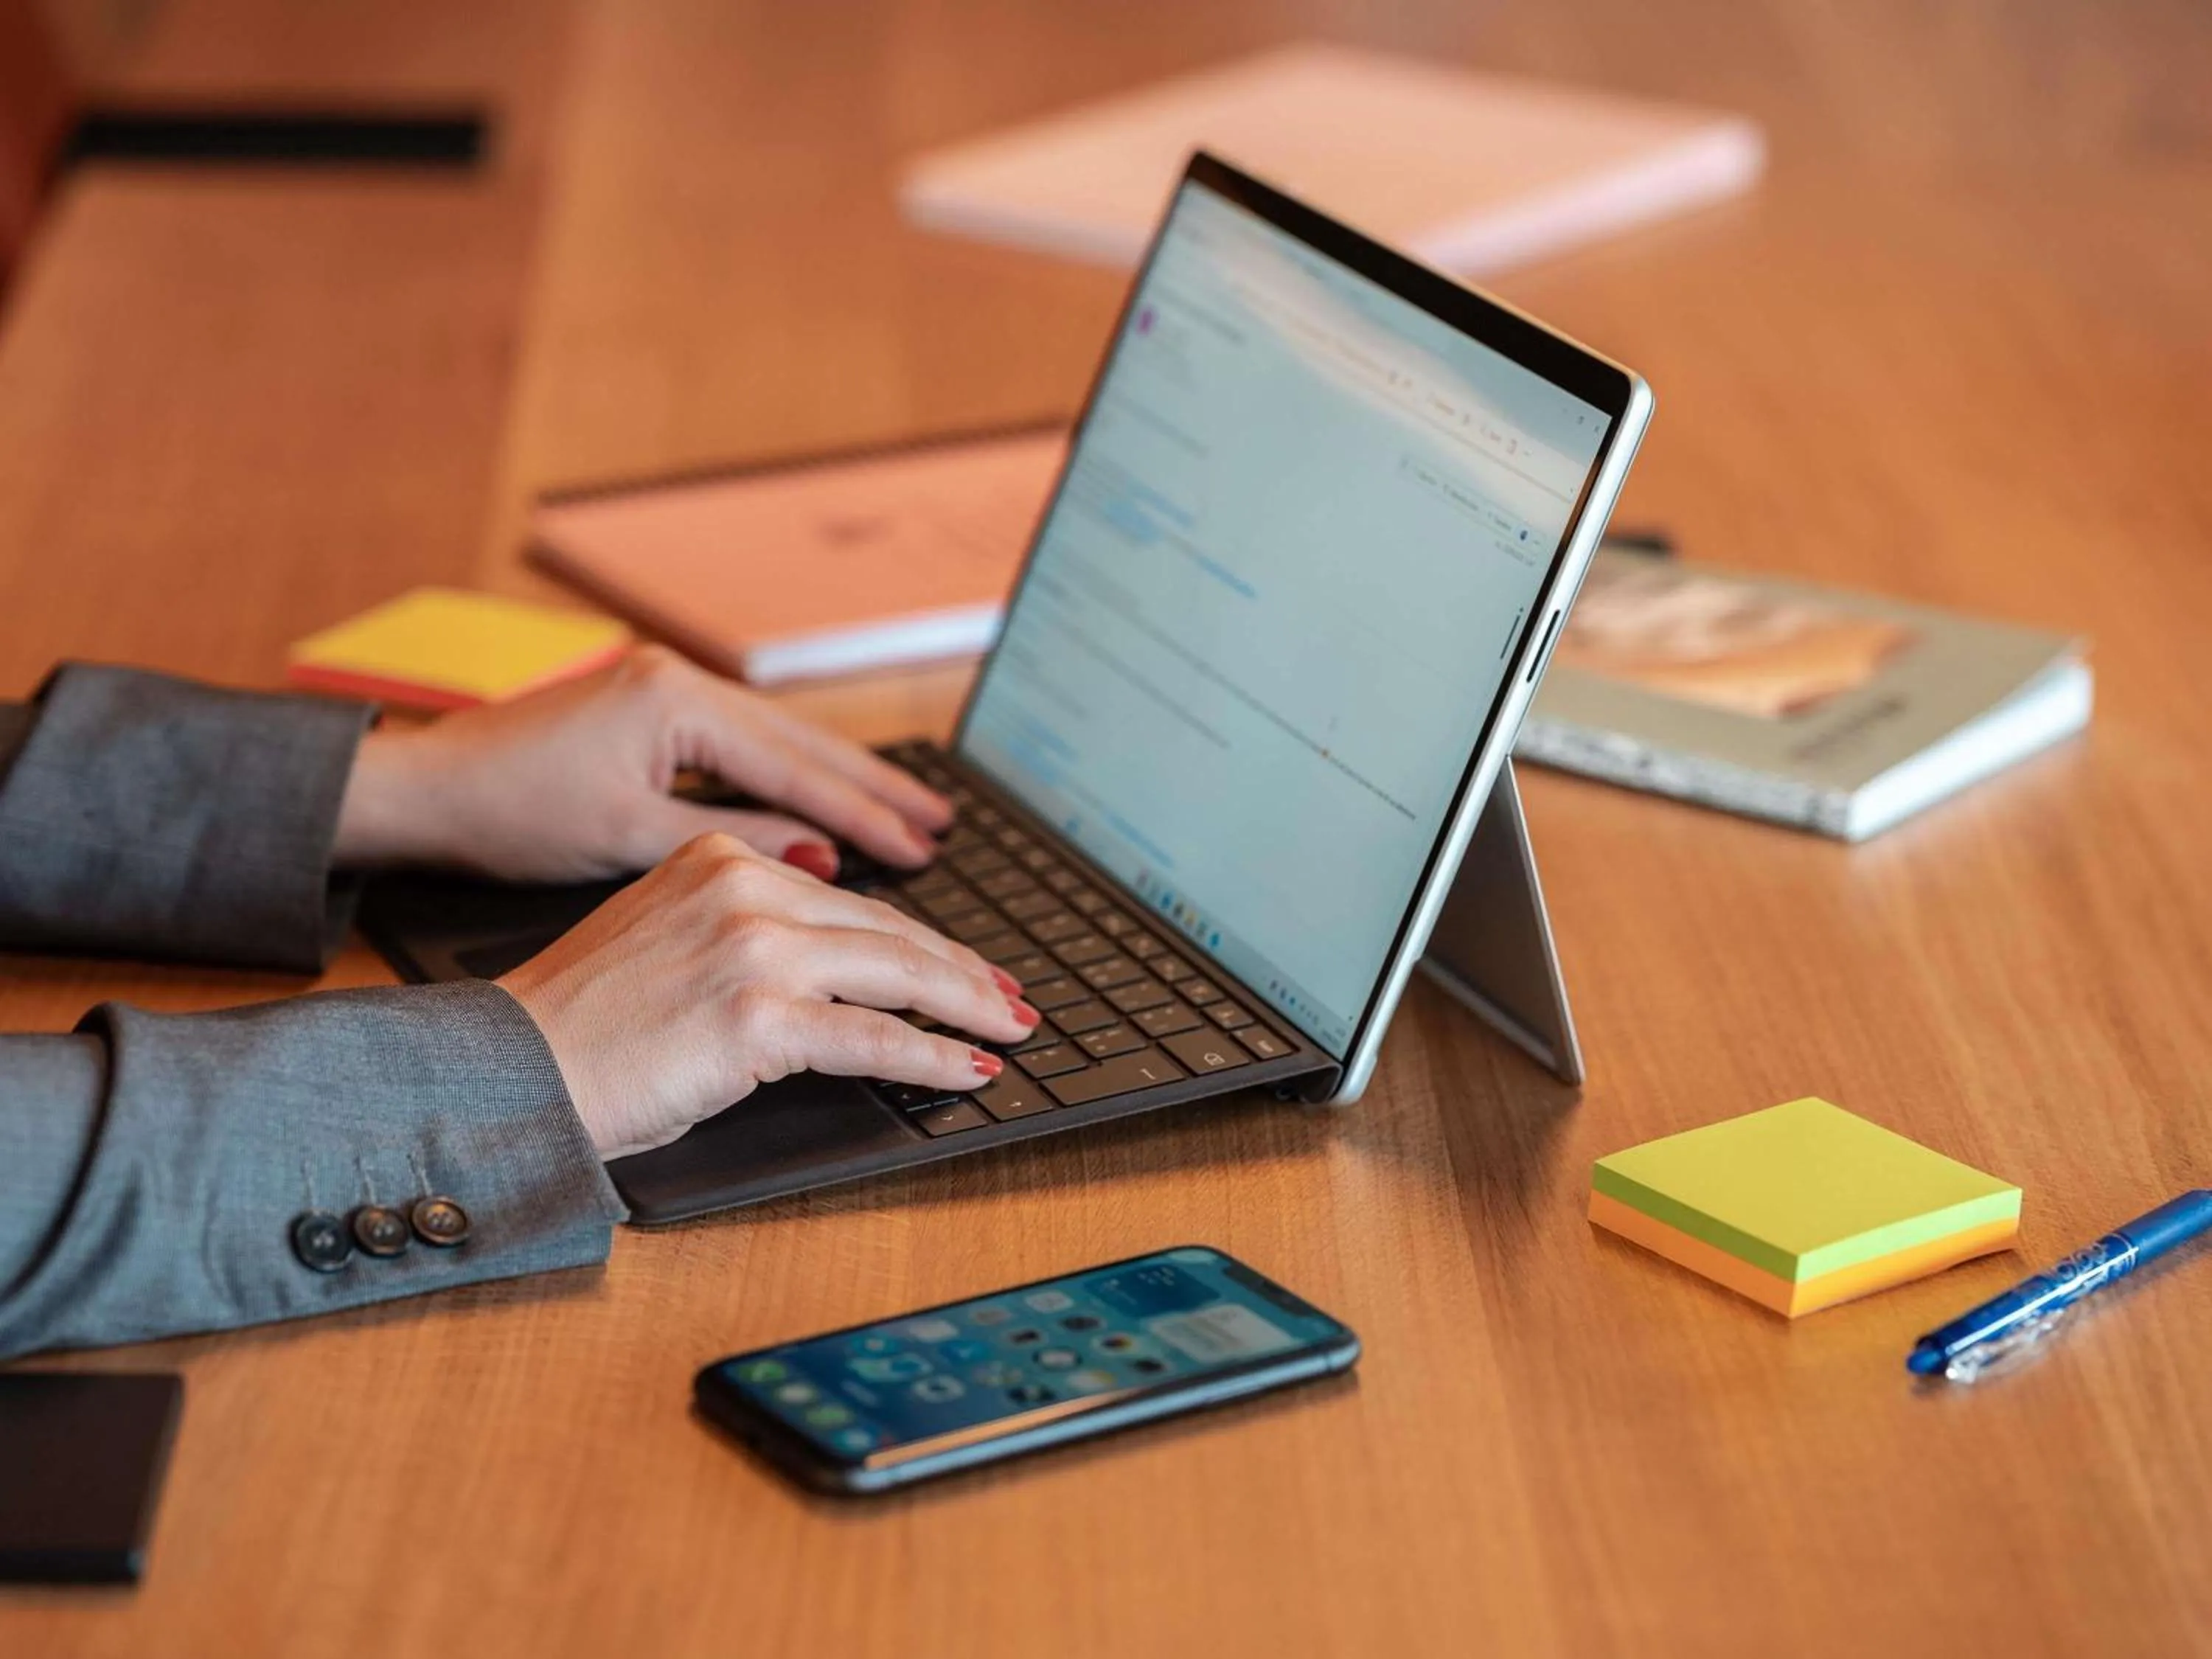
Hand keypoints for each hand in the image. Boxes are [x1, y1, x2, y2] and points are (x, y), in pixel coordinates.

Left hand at [333, 645, 951, 881]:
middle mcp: (681, 681)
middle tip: (940, 823)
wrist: (427, 786)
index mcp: (676, 702)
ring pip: (781, 739)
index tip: (920, 847)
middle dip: (876, 785)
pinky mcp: (654, 708)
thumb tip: (822, 856)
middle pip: (803, 740)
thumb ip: (730, 841)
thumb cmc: (509, 813)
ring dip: (844, 779)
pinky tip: (829, 800)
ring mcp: (669, 690)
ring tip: (907, 811)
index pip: (794, 767)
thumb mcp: (626, 838)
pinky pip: (748, 745)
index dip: (864, 813)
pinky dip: (795, 776)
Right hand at [498, 834, 1038, 1158]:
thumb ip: (747, 931)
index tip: (966, 963)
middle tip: (1012, 998)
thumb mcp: (669, 941)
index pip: (848, 901)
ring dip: (966, 1007)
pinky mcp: (757, 1015)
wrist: (511, 1068)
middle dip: (961, 970)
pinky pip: (873, 1037)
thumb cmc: (583, 1026)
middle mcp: (741, 887)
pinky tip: (969, 1067)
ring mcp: (752, 948)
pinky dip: (932, 1055)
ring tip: (1011, 1030)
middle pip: (885, 931)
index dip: (921, 937)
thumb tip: (837, 968)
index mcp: (719, 859)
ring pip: (895, 975)